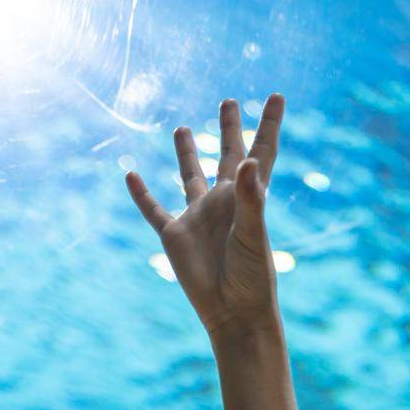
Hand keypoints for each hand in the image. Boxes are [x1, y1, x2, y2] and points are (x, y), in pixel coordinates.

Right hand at [126, 94, 285, 342]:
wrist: (233, 313)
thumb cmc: (251, 277)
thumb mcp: (253, 235)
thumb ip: (251, 199)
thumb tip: (247, 161)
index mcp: (247, 198)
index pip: (260, 152)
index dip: (269, 124)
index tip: (278, 95)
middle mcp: (223, 202)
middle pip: (226, 155)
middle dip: (229, 127)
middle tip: (229, 101)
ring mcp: (198, 217)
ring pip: (189, 176)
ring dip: (186, 153)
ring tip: (182, 128)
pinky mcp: (175, 236)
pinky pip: (154, 210)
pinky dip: (142, 194)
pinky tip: (132, 175)